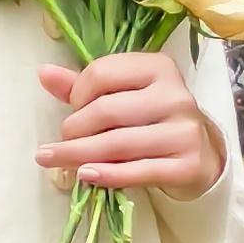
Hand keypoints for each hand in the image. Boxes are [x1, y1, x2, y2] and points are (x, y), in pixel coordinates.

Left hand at [40, 53, 227, 198]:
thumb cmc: (152, 119)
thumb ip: (84, 85)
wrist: (200, 154)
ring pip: (118, 144)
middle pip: (106, 111)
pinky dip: (106, 175)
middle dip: (74, 129)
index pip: (102, 73)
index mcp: (158, 67)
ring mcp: (184, 131)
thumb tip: (43, 73)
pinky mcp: (188, 165)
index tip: (73, 108)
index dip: (77, 93)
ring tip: (55, 160)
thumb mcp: (123, 95)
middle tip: (62, 140)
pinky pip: (138, 171)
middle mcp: (175, 95)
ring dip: (79, 155)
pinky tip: (84, 174)